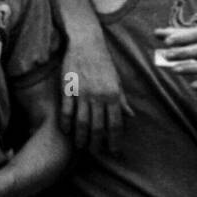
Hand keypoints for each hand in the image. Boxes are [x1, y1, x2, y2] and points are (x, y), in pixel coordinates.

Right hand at [61, 32, 130, 151]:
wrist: (86, 43)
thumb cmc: (103, 62)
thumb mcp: (117, 80)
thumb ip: (122, 100)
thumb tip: (130, 116)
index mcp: (113, 95)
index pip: (115, 124)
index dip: (114, 140)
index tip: (113, 150)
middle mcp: (98, 96)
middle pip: (97, 126)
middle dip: (96, 142)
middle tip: (95, 152)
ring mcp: (82, 93)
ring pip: (81, 121)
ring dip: (81, 136)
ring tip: (80, 146)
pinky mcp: (68, 88)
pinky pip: (66, 110)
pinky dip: (66, 122)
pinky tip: (66, 131)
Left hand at [155, 24, 196, 88]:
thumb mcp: (196, 38)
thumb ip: (177, 35)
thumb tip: (156, 32)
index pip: (196, 34)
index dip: (182, 38)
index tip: (167, 41)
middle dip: (183, 53)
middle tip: (166, 55)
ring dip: (192, 68)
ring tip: (174, 69)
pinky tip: (193, 86)